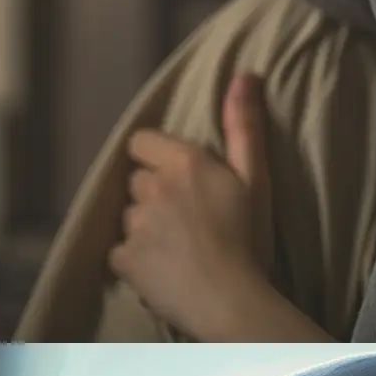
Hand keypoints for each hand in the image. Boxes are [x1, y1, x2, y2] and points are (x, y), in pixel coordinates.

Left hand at [106, 72, 274, 337]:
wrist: (231, 299)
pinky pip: (120, 252)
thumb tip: (243, 76)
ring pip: (129, 217)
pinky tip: (161, 269)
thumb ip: (243, 127)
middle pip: (135, 181)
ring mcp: (135, 224)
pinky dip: (135, 260)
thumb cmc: (249, 240)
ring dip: (144, 227)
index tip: (174, 177)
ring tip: (175, 247)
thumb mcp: (255, 179)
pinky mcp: (123, 258)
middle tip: (183, 218)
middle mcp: (153, 188)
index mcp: (184, 164)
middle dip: (152, 194)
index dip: (154, 156)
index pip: (141, 142)